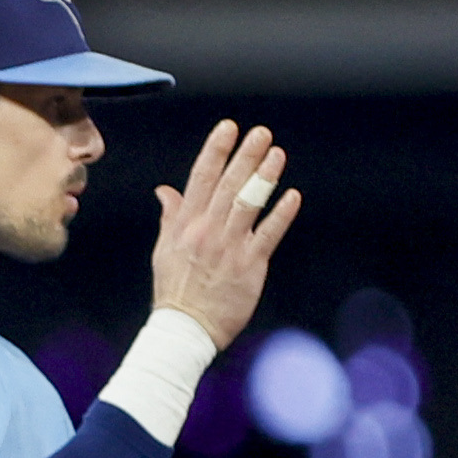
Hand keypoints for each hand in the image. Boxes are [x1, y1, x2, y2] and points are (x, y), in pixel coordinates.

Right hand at [145, 120, 299, 347]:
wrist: (185, 330)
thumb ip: (170, 217)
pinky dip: (280, 215)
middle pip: (227, 185)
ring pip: (248, 204)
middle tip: (260, 132)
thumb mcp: (165, 250)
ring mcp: (229, 248)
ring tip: (277, 154)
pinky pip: (268, 235)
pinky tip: (292, 196)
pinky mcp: (249, 266)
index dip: (215, 151)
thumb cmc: (175, 290)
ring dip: (264, 178)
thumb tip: (165, 190)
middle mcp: (207, 231)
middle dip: (244, 156)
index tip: (228, 128)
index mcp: (185, 225)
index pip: (200, 179)